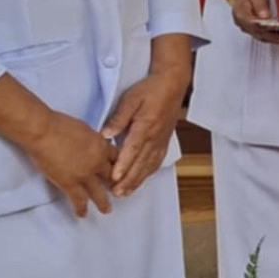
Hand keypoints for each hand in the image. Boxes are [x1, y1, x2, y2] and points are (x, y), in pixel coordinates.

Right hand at [20, 109, 118, 216]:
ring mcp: (85, 174)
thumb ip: (92, 140)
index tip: (122, 174)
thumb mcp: (85, 128)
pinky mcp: (70, 183)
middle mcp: (98, 162)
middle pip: (112, 177)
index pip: (117, 159)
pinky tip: (82, 215)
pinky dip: (81, 209)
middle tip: (119, 194)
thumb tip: (92, 145)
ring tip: (107, 211)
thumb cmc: (60, 123)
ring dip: (103, 203)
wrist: (44, 131)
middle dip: (116, 186)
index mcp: (101, 145)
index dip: (120, 167)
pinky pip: (78, 200)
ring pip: (99, 192)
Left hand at [103, 67, 186, 195]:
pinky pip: (157, 162)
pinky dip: (148, 173)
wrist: (172, 84)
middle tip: (116, 193)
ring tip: (125, 192)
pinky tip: (141, 180)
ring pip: (149, 166)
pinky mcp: (164, 142)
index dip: (123, 165)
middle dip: (128, 180)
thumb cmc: (151, 89)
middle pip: (140, 163)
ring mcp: (161, 141)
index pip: (132, 149)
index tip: (114, 177)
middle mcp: (155, 137)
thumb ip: (118, 118)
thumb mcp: (130, 99)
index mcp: (145, 125)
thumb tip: (105, 134)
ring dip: (137, 180)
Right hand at [228, 0, 278, 42]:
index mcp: (242, 15)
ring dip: (274, 39)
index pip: (256, 25)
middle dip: (275, 37)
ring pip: (261, 37)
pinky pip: (261, 35)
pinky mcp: (251, 29)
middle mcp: (243, 24)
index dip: (269, 28)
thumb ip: (260, 5)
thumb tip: (265, 17)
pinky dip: (271, 37)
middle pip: (260, 34)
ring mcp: (246, 28)